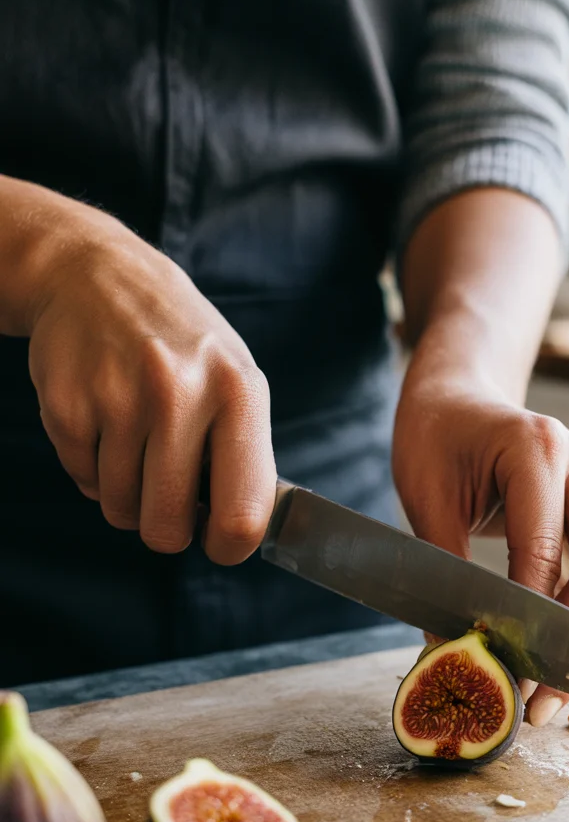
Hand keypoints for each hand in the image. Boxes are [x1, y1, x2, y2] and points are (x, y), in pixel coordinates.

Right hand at [26, 214, 275, 563]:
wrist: (98, 275)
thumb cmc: (184, 344)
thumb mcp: (236, 380)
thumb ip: (246, 454)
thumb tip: (243, 532)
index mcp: (239, 393)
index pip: (243, 513)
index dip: (230, 546)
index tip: (220, 543)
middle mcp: (181, 395)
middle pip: (168, 526)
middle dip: (167, 529)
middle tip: (170, 503)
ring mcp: (119, 399)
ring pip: (121, 509)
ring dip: (128, 495)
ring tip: (138, 446)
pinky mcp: (68, 405)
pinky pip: (84, 482)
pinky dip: (95, 471)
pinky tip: (107, 426)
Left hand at [392, 378, 568, 726]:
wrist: (458, 394)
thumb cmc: (434, 436)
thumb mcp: (424, 499)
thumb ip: (442, 575)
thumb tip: (453, 657)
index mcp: (537, 450)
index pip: (545, 554)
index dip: (531, 624)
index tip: (509, 678)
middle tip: (544, 698)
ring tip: (552, 691)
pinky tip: (558, 655)